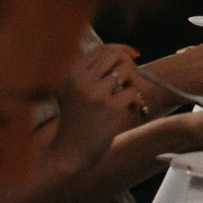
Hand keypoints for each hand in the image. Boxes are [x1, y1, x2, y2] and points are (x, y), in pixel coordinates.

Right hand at [43, 42, 150, 173]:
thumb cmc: (74, 123)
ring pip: (126, 72)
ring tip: (124, 99)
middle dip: (128, 64)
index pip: (101, 48)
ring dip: (131, 85)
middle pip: (115, 55)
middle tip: (129, 80)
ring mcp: (95, 93)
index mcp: (70, 73)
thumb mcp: (72, 92)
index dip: (121, 50)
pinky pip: (132, 93)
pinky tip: (127, 110)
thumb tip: (126, 53)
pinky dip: (134, 101)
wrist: (67, 153)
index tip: (133, 56)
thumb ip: (92, 72)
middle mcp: (80, 79)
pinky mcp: (109, 108)